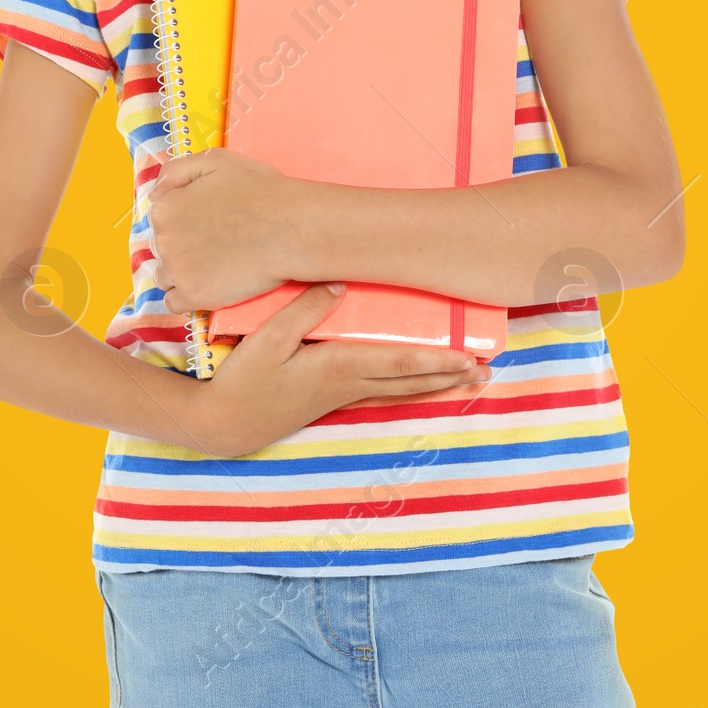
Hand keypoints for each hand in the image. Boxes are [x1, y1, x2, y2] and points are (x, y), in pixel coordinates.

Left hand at [148, 147, 308, 310]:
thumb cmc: (260, 192)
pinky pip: (174, 303)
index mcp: (165, 207)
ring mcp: (177, 270)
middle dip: (183, 246)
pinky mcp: (194, 296)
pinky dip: (188, 297)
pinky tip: (210, 285)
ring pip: (165, 276)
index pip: (160, 219)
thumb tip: (156, 191)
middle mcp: (163, 239)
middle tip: (216, 243)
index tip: (207, 223)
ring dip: (183, 272)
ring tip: (214, 265)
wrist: (291, 229)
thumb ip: (177, 170)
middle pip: (161, 248)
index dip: (184, 220)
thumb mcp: (216, 160)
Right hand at [182, 283, 492, 458]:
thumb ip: (305, 309)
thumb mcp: (268, 337)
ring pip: (398, 392)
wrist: (222, 424)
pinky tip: (413, 392)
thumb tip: (342, 284)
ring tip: (465, 383)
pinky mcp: (326, 402)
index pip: (400, 364)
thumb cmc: (242, 379)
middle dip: (448, 376)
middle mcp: (346, 386)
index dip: (437, 360)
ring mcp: (338, 398)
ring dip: (433, 387)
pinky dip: (406, 393)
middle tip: (486, 373)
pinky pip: (380, 396)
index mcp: (338, 367)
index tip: (470, 358)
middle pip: (408, 381)